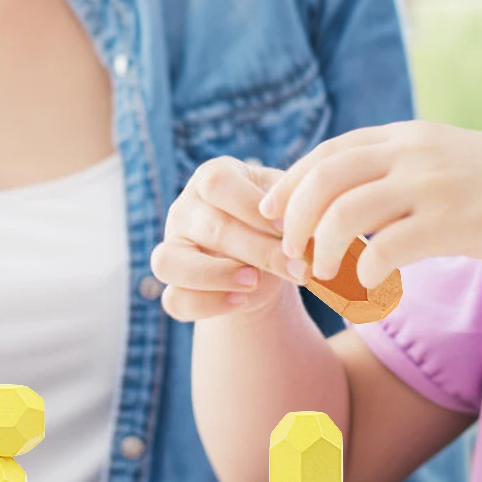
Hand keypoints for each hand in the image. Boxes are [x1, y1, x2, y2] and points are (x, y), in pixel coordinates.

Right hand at [151, 156, 310, 321]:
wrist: (265, 260)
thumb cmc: (277, 221)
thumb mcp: (287, 203)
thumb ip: (295, 204)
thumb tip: (312, 221)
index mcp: (211, 177)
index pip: (217, 183)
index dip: (252, 206)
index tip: (290, 227)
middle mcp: (184, 209)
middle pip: (210, 228)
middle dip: (260, 251)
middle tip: (298, 268)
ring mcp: (172, 248)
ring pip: (168, 262)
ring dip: (216, 275)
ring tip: (255, 282)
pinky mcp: (172, 286)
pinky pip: (175, 300)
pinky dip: (207, 304)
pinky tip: (242, 301)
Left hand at [259, 121, 481, 286]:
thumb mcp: (444, 158)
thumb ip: (398, 166)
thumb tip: (347, 190)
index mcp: (406, 137)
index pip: (329, 152)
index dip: (292, 183)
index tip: (273, 214)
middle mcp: (413, 154)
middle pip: (326, 177)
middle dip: (294, 216)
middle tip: (289, 251)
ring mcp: (432, 186)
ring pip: (346, 211)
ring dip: (321, 246)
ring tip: (321, 272)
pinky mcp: (453, 223)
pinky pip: (387, 248)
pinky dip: (365, 272)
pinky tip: (369, 286)